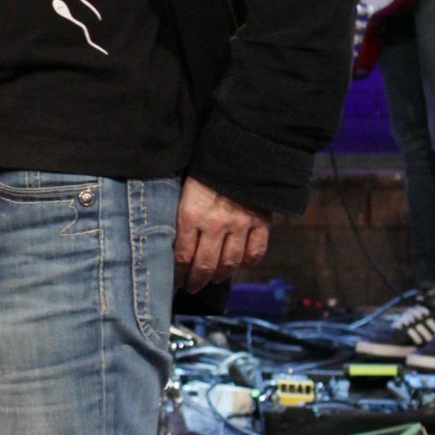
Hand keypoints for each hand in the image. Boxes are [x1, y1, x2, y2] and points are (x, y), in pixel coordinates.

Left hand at [174, 177, 270, 292]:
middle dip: (196, 281)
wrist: (241, 147)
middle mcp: (214, 224)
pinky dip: (248, 263)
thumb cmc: (206, 166)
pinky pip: (256, 253)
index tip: (174, 283)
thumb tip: (173, 240)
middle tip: (192, 287)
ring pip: (230, 263)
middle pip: (205, 265)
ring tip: (213, 278)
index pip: (181, 256)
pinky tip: (240, 264)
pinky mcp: (261, 222)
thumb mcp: (184, 188)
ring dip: (220, 275)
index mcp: (190, 214)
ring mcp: (240, 225)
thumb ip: (181, 214)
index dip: (177, 275)